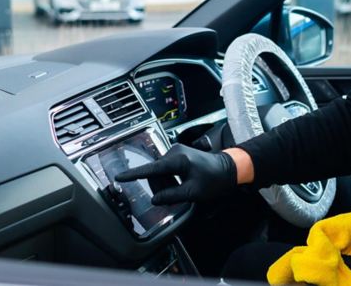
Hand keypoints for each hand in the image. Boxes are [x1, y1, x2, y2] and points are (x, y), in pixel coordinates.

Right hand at [114, 144, 236, 204]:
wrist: (230, 168)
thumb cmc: (215, 179)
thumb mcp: (193, 192)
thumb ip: (172, 196)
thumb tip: (155, 199)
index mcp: (177, 160)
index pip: (151, 169)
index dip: (134, 174)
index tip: (120, 176)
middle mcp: (174, 152)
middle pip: (156, 173)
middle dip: (160, 186)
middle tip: (175, 196)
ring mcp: (177, 152)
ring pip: (161, 172)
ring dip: (166, 183)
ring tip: (183, 189)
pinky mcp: (179, 154)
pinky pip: (167, 169)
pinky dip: (170, 179)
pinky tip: (182, 184)